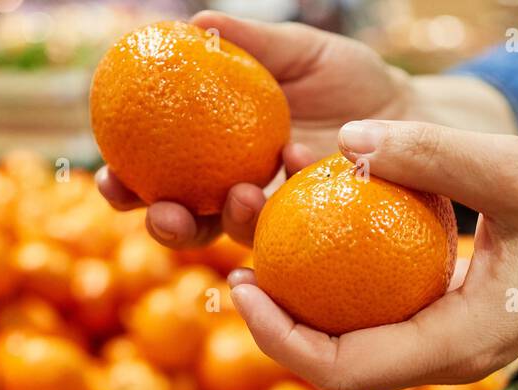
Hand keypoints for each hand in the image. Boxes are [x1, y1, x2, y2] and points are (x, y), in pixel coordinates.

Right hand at [96, 11, 411, 248]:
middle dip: (165, 227)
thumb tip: (196, 24)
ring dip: (227, 224)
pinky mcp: (320, 229)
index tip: (107, 178)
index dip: (125, 184)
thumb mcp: (301, 53)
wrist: (410, 113)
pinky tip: (294, 163)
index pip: (158, 174)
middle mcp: (239, 193)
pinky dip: (289, 197)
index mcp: (217, 154)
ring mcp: (280, 216)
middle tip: (161, 213)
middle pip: (187, 221)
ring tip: (239, 195)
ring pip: (237, 236)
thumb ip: (252, 45)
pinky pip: (295, 225)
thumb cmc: (350, 81)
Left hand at [227, 120, 517, 389]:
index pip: (342, 370)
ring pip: (351, 352)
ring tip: (260, 252)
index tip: (240, 282)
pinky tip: (315, 242)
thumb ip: (434, 159)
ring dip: (301, 313)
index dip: (278, 338)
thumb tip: (350, 142)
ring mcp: (448, 348)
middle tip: (235, 264)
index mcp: (460, 345)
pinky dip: (337, 294)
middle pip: (333, 371)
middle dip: (276, 329)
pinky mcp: (450, 324)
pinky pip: (376, 322)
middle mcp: (447, 360)